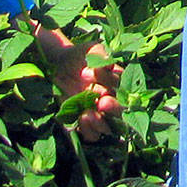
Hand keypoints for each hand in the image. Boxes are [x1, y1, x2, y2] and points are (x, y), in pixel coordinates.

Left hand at [33, 22, 122, 140]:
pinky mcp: (86, 121)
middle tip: (102, 103)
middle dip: (114, 109)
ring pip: (108, 127)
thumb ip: (101, 56)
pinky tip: (81, 119)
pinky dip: (88, 130)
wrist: (60, 63)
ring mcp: (99, 113)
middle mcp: (112, 100)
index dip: (119, 95)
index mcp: (119, 85)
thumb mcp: (91, 51)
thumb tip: (108, 66)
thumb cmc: (80, 56)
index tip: (104, 90)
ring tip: (88, 114)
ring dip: (100, 123)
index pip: (126, 94)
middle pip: (121, 113)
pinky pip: (92, 135)